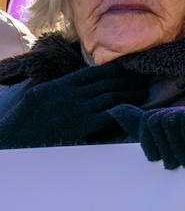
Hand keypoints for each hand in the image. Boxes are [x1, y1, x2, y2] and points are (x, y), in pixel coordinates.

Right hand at [0, 64, 147, 148]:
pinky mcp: (82, 127)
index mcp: (59, 86)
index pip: (92, 73)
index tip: (128, 68)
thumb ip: (60, 88)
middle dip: (127, 80)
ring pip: (111, 96)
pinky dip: (124, 109)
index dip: (114, 70)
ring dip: (130, 93)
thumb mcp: (38, 96)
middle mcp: (70, 95)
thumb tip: (81, 83)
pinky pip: (109, 114)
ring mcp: (77, 110)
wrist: (13, 142)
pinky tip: (136, 107)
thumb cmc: (24, 123)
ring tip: (143, 91)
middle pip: (106, 83)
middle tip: (145, 77)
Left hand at [109, 102, 184, 168]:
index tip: (156, 159)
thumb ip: (138, 127)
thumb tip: (113, 110)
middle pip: (159, 121)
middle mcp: (180, 110)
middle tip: (174, 165)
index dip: (148, 142)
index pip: (148, 121)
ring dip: (179, 146)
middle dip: (165, 147)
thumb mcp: (160, 142)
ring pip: (173, 121)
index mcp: (164, 116)